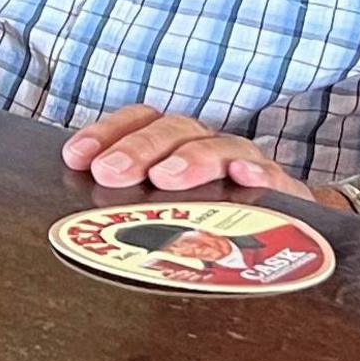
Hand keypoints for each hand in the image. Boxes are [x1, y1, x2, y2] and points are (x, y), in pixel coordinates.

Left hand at [61, 105, 343, 203]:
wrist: (284, 239)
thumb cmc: (209, 224)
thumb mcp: (164, 214)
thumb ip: (129, 206)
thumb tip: (74, 221)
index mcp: (175, 146)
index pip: (141, 121)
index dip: (107, 132)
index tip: (76, 156)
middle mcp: (209, 148)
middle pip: (174, 130)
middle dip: (139, 148)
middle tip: (111, 173)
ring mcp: (247, 167)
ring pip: (222, 147)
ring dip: (193, 158)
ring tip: (167, 176)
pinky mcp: (284, 195)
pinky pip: (276, 179)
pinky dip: (262, 174)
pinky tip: (245, 177)